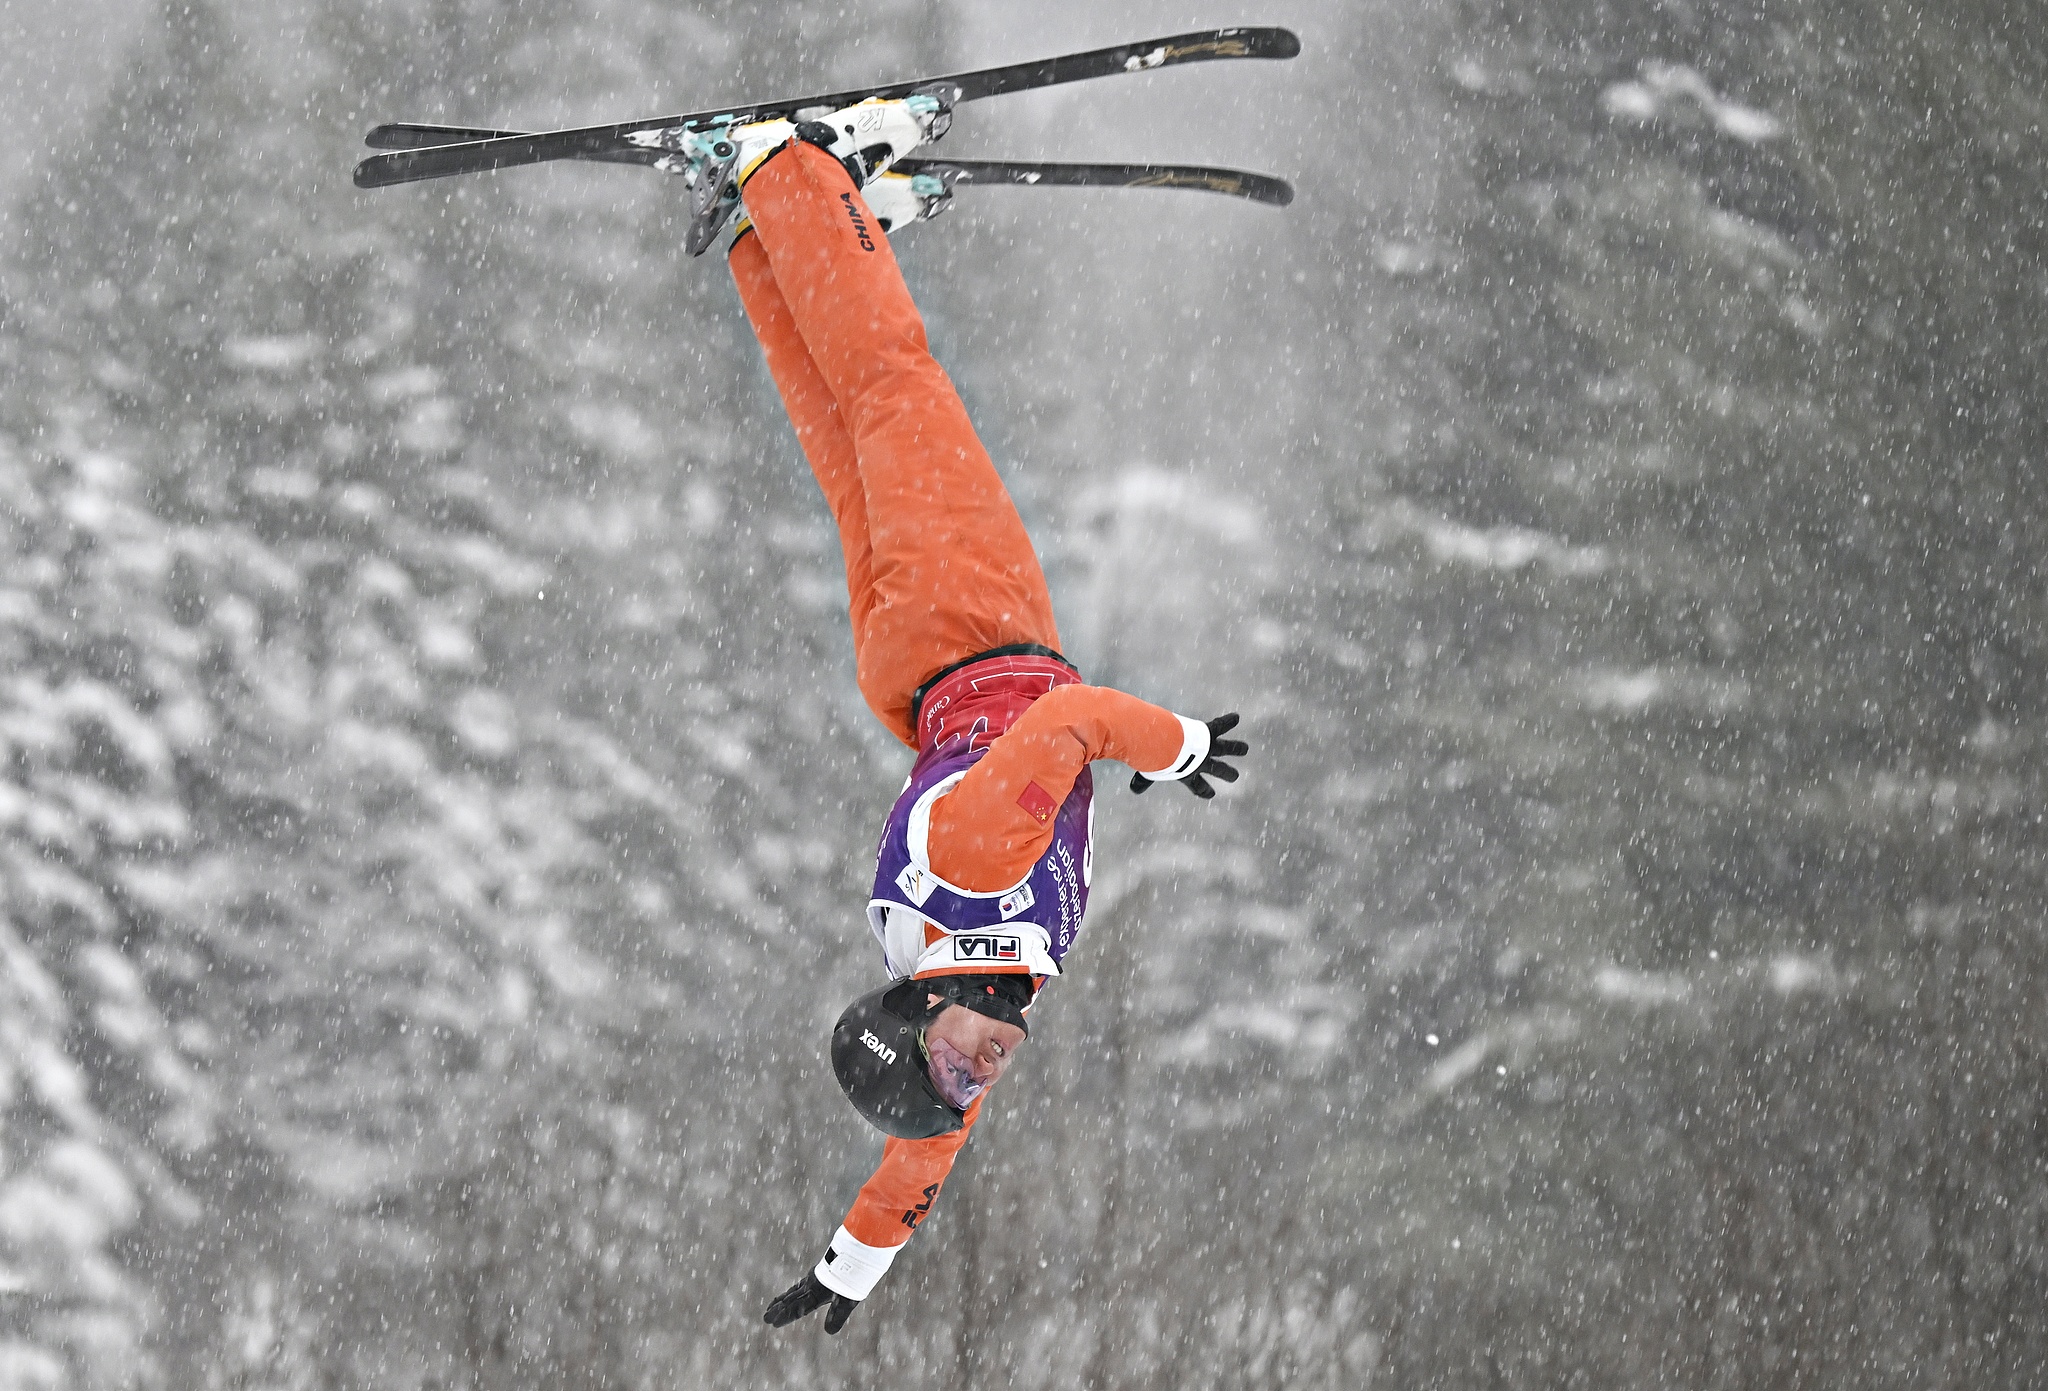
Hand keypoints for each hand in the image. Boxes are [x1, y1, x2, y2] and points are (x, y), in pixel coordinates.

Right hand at [763, 1272, 858, 1333]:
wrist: (856, 1254)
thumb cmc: (853, 1279)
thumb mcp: (847, 1300)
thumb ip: (837, 1315)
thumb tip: (829, 1332)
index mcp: (815, 1292)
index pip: (797, 1307)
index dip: (785, 1316)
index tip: (773, 1323)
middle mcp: (810, 1285)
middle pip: (791, 1299)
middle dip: (778, 1310)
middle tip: (765, 1318)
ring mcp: (812, 1279)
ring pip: (793, 1291)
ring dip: (782, 1300)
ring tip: (771, 1307)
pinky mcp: (817, 1274)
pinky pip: (799, 1285)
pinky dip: (792, 1291)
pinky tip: (792, 1292)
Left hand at [1130, 713, 1247, 799]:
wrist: (1165, 746)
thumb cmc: (1157, 760)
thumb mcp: (1150, 772)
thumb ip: (1142, 781)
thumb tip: (1133, 790)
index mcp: (1189, 774)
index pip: (1198, 786)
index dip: (1204, 791)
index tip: (1210, 794)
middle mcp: (1202, 762)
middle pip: (1219, 770)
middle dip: (1227, 773)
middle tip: (1234, 776)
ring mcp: (1208, 748)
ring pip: (1227, 749)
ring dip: (1236, 748)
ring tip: (1245, 748)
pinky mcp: (1209, 733)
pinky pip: (1221, 725)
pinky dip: (1228, 721)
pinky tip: (1235, 717)